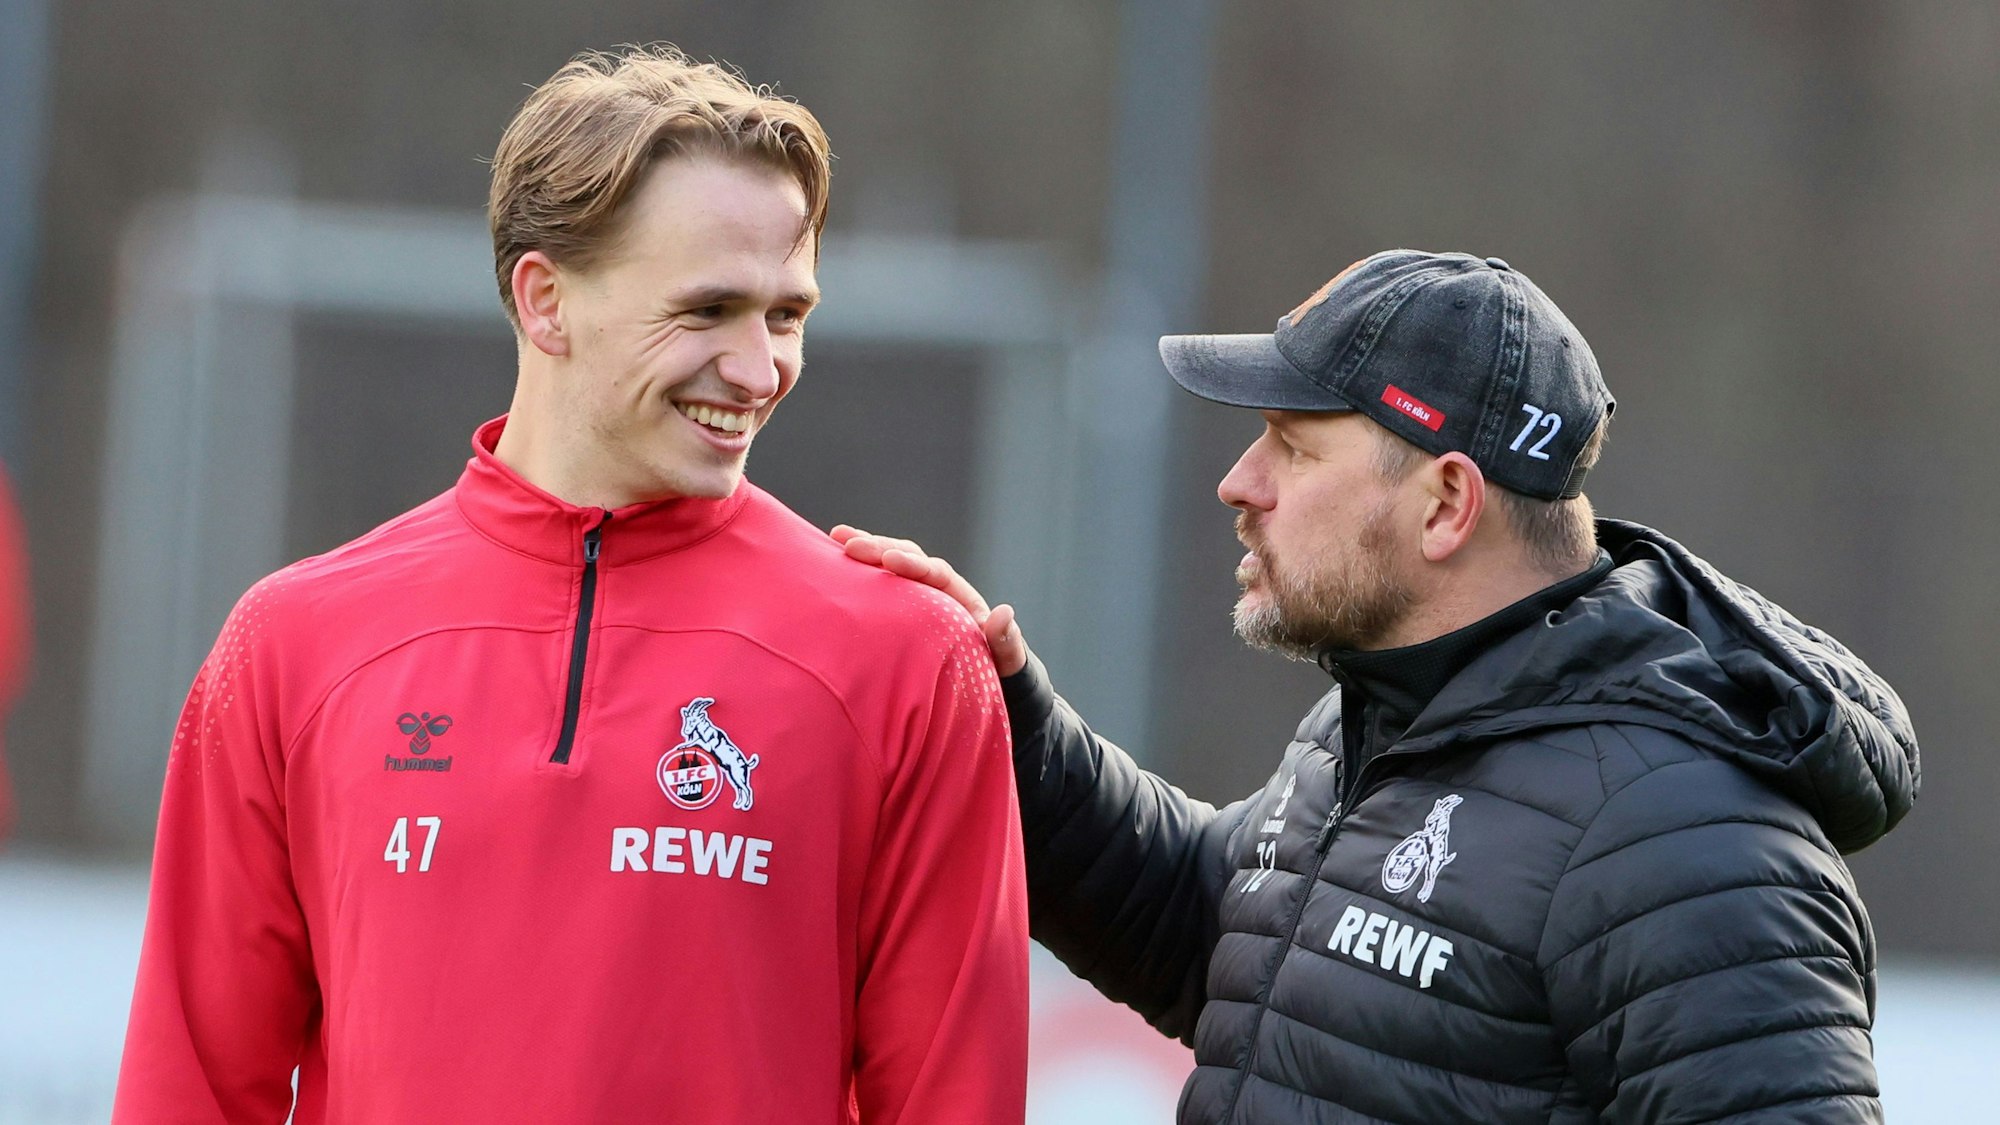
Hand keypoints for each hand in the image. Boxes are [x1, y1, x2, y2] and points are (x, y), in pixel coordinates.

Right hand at [830, 526, 1027, 676]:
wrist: (988, 678)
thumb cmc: (998, 671)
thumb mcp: (1007, 661)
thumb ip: (1006, 641)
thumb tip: (1004, 612)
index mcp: (959, 597)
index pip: (935, 572)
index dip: (912, 565)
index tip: (888, 560)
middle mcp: (936, 589)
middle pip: (908, 559)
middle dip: (880, 549)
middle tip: (849, 544)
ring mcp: (915, 597)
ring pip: (889, 567)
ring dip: (866, 551)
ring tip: (835, 538)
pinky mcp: (898, 609)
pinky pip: (878, 586)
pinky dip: (859, 573)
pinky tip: (831, 562)